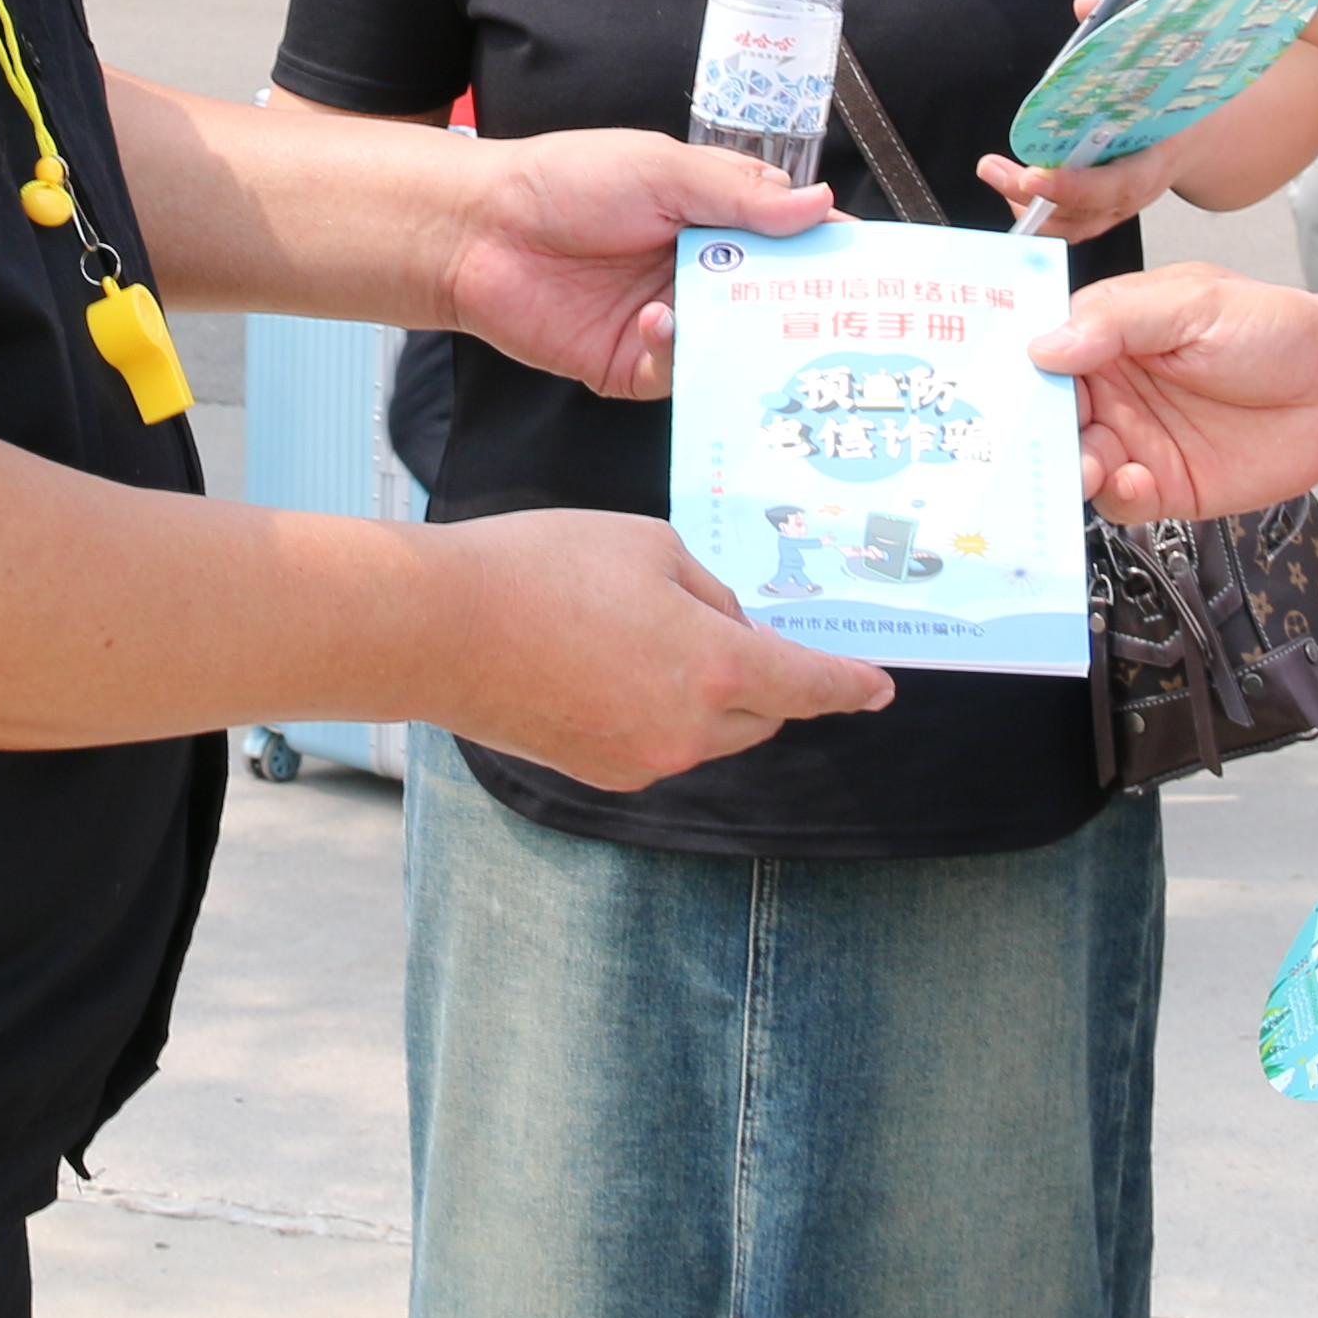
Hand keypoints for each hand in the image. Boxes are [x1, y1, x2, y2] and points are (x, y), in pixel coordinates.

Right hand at [422, 506, 891, 785]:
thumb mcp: (650, 545)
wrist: (440, 629)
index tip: (877, 689)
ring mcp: (643, 761)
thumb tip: (726, 630)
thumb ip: (709, 592)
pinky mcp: (599, 772)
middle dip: (761, 675)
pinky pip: (657, 741)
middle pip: (763, 713)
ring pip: (709, 730)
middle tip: (724, 624)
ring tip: (641, 629)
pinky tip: (606, 660)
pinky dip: (655, 708)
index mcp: (717, 670)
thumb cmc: (544, 567)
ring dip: (704, 692)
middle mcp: (691, 732)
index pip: (810, 687)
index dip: (850, 686)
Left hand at [435, 128, 832, 398]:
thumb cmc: (563, 182)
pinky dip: (676, 352)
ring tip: (738, 317)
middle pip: (772, 301)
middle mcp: (699, 272)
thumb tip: (819, 205)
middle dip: (801, 310)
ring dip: (739, 335)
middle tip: (834, 318)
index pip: (789, 239)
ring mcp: (670, 321)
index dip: (829, 254)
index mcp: (713, 217)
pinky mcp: (634, 364)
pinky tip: (654, 321)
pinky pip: (679, 374)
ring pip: (734, 345)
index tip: (871, 267)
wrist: (479, 230)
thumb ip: (739, 193)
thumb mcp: (660, 169)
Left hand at [973, 0, 1195, 240]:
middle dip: (1037, 197)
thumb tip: (1085, 3)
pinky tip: (1011, 187)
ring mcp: (1119, 206)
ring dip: (1029, 206)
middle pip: (1085, 211)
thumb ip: (1118, 39)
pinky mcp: (1103, 210)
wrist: (1198, 132)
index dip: (1074, 186)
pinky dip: (1038, 212)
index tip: (1033, 175)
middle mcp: (1137, 191)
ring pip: (1073, 224)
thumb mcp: (1157, 66)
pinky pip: (1070, 224)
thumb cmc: (1173, 99)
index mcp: (1156, 158)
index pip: (1117, 184)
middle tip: (996, 171)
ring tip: (995, 172)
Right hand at [1032, 262, 1317, 520]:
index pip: (1042, 351)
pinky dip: (1114, 495)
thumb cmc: (1276, 330)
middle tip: (1022, 438)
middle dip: (1029, 428)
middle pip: (1048, 414)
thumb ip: (1118, 321)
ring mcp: (1136, 440)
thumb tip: (1046, 345)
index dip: (1015, 367)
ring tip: (1084, 465)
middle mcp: (1114, 390)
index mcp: (1111, 335)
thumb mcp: (1195, 304)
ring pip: (1075, 462)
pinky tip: (1131, 478)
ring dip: (1068, 467)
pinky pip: (1120, 501)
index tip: (990, 383)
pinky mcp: (1165, 486)